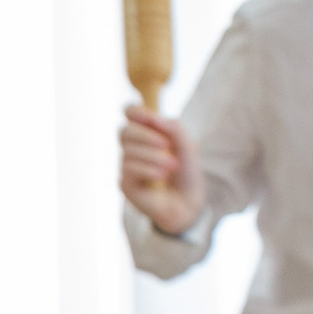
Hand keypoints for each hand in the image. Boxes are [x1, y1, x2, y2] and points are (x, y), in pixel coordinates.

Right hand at [120, 105, 204, 234]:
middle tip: (166, 144)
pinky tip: (162, 176)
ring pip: (128, 152)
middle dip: (145, 136)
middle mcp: (132, 148)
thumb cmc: (187, 172)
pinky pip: (129, 169)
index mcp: (146, 133)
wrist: (189, 202)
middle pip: (123, 131)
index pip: (129, 113)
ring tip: (173, 165)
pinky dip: (148, 170)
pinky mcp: (125, 184)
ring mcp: (126, 166)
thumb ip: (173, 127)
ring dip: (154, 156)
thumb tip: (152, 118)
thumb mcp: (187, 145)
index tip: (148, 117)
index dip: (134, 111)